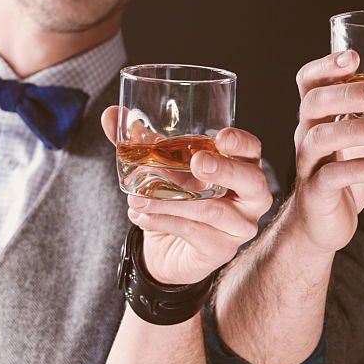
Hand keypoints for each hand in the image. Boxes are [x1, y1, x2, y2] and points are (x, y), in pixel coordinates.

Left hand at [101, 108, 272, 284]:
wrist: (168, 248)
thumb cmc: (176, 199)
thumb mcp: (160, 168)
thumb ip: (141, 143)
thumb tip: (111, 115)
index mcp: (241, 167)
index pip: (253, 151)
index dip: (242, 143)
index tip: (221, 136)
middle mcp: (250, 197)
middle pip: (252, 181)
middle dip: (225, 170)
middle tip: (198, 162)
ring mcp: (240, 226)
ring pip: (214, 210)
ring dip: (173, 202)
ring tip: (139, 197)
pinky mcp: (222, 249)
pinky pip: (194, 232)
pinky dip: (164, 221)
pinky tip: (142, 216)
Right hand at [283, 50, 363, 254]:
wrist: (324, 222)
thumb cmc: (349, 169)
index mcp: (320, 115)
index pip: (311, 81)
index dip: (326, 66)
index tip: (353, 57)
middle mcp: (308, 133)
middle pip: (314, 103)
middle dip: (347, 94)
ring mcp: (308, 162)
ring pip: (320, 138)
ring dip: (355, 130)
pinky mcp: (316, 192)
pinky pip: (330, 177)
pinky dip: (356, 169)